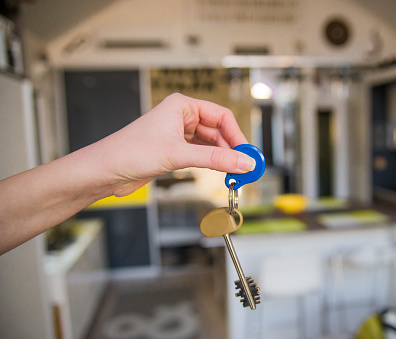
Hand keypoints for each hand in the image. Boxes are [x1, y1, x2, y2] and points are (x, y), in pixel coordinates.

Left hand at [96, 93, 254, 196]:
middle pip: (218, 131)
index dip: (237, 135)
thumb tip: (242, 161)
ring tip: (234, 172)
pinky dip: (212, 163)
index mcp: (181, 105)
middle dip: (232, 148)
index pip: (221, 116)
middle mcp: (181, 117)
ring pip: (210, 144)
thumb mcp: (178, 154)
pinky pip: (201, 154)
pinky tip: (219, 172)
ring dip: (222, 158)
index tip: (248, 153)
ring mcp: (177, 135)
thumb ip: (215, 159)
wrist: (105, 171)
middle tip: (245, 166)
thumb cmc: (129, 152)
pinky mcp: (174, 151)